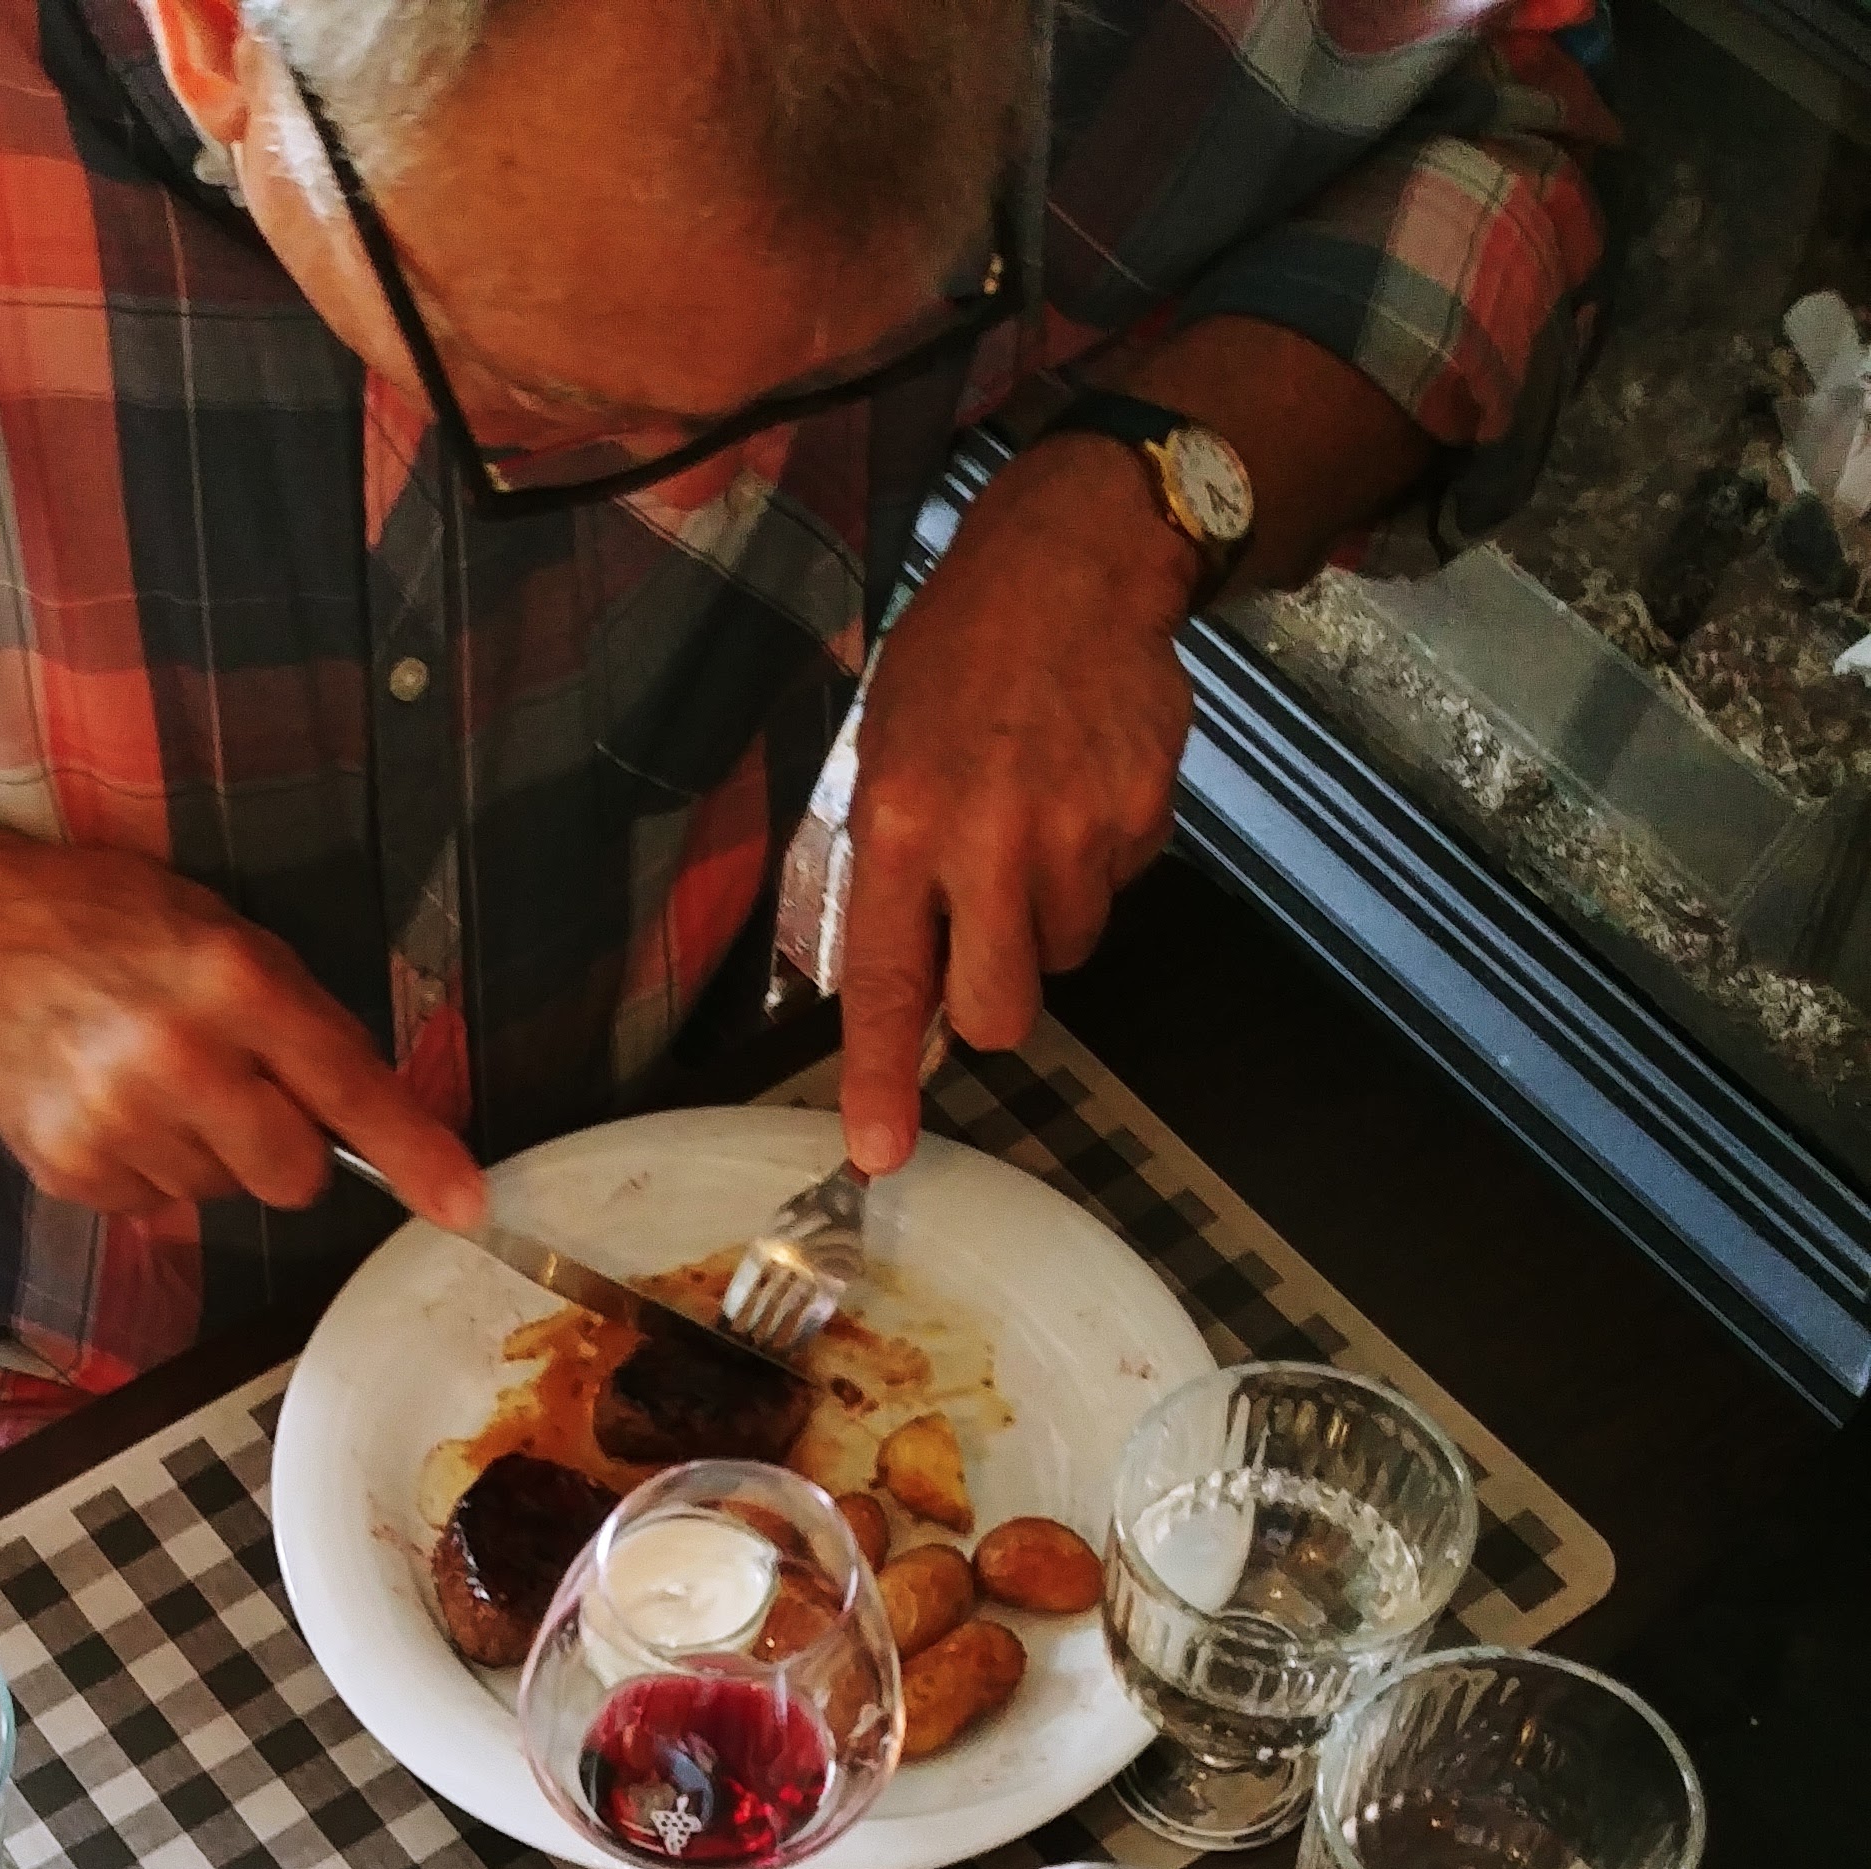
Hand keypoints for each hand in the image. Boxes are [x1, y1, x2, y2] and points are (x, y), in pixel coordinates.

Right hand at [0, 839, 486, 1230]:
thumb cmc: (116, 927)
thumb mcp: (225, 935)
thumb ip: (300, 1022)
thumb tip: (375, 1122)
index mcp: (234, 983)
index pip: (347, 1088)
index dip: (414, 1153)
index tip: (463, 1204)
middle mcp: (180, 1059)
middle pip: (293, 1177)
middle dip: (284, 1151)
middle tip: (236, 1092)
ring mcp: (120, 1123)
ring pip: (221, 1194)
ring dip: (205, 1152)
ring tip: (149, 1080)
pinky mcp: (74, 1171)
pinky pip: (155, 1205)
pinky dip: (145, 1167)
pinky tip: (108, 1105)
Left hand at [836, 437, 1197, 1174]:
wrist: (1071, 565)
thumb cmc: (959, 662)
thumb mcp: (883, 756)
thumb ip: (887, 875)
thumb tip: (899, 990)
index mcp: (902, 825)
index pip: (886, 981)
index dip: (883, 1077)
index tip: (880, 1148)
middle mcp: (989, 839)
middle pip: (999, 1010)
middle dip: (992, 998)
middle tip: (985, 933)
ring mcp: (1077, 829)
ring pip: (1066, 954)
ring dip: (1048, 916)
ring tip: (1035, 822)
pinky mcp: (1143, 813)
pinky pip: (1119, 890)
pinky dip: (1101, 861)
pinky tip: (1082, 788)